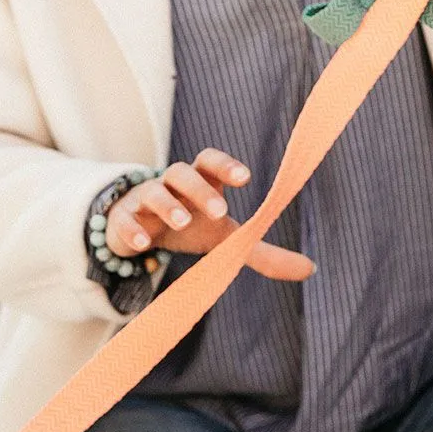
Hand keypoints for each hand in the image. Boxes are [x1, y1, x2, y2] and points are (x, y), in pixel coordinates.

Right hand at [105, 149, 313, 281]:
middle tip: (222, 212)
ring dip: (168, 205)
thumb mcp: (222, 236)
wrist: (138, 230)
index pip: (210, 161)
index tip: (247, 178)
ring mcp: (143, 200)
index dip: (226, 166)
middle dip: (201, 189)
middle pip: (182, 173)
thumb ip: (260, 251)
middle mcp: (170, 185)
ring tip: (182, 223)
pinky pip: (124, 220)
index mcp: (198, 182)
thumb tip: (311, 270)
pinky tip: (143, 244)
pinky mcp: (121, 220)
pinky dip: (132, 230)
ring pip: (153, 192)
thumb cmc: (188, 225)